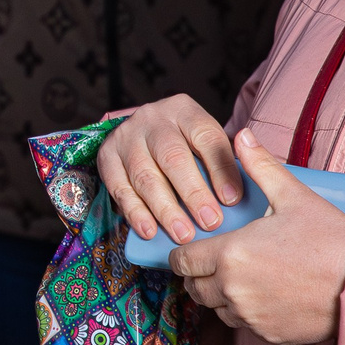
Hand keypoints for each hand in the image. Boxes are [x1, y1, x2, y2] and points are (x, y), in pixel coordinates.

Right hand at [95, 92, 242, 243]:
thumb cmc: (183, 145)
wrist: (143, 133)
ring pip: (145, 176)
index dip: (221, 170)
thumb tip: (237, 198)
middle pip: (173, 157)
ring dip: (165, 210)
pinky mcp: (107, 157)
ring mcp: (126, 137)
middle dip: (193, 194)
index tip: (232, 199)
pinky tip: (149, 230)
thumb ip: (222, 162)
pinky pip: (120, 189)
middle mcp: (152, 118)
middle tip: (210, 222)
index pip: (206, 137)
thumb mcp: (205, 142)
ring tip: (183, 234)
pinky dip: (135, 213)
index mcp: (184, 110)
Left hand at [170, 130, 344, 344]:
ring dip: (222, 295)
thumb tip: (242, 136)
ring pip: (218, 309)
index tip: (194, 246)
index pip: (183, 261)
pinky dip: (248, 313)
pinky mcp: (269, 335)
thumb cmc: (332, 240)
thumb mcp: (295, 196)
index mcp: (231, 255)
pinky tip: (266, 294)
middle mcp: (234, 291)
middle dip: (200, 274)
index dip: (183, 252)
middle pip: (195, 288)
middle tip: (218, 259)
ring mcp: (251, 317)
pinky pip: (244, 326)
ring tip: (243, 275)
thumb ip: (261, 166)